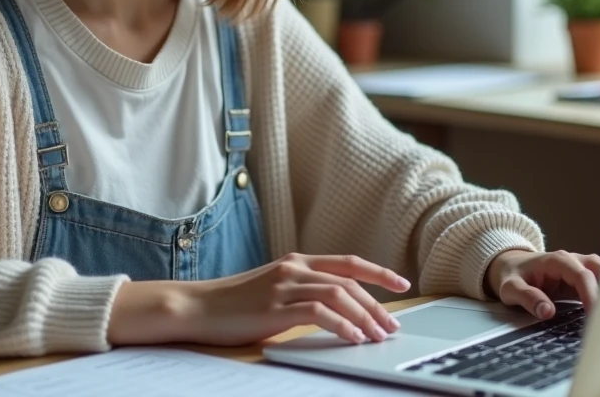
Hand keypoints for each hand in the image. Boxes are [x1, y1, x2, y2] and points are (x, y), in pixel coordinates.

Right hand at [109, 253, 410, 346]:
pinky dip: (341, 325)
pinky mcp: (275, 307)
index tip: (402, 284)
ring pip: (338, 294)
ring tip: (378, 336)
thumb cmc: (233, 304)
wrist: (196, 307)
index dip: (378, 272)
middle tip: (393, 326)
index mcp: (296, 261)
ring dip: (364, 317)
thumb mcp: (273, 290)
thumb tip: (337, 309)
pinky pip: (318, 313)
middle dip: (377, 304)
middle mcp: (294, 268)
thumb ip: (301, 292)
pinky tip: (352, 338)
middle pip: (348, 281)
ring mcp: (284, 286)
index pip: (348, 262)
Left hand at [484, 249, 599, 319]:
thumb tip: (547, 311)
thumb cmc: (512, 276)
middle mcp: (573, 261)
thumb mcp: (511, 288)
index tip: (594, 314)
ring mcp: (580, 269)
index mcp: (557, 261)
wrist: (511, 265)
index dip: (591, 294)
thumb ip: (527, 298)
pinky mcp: (583, 280)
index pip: (581, 275)